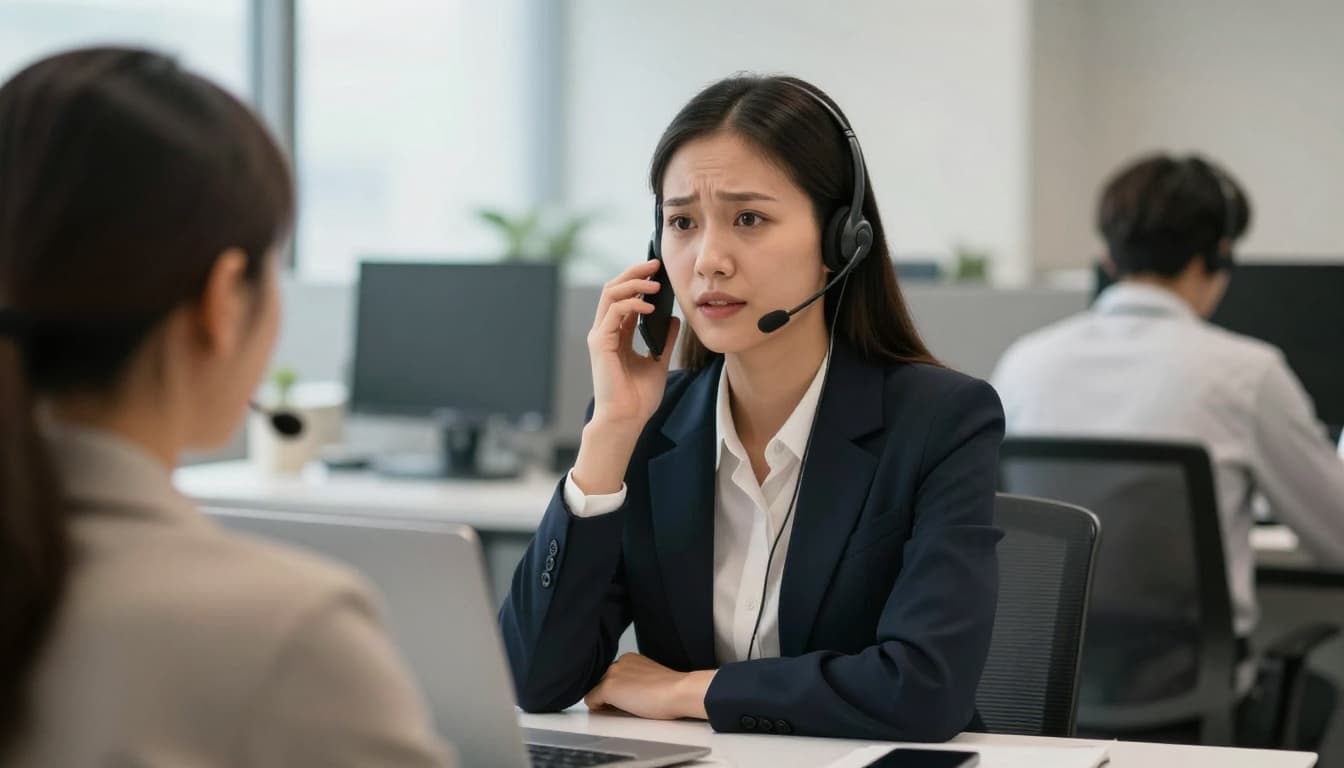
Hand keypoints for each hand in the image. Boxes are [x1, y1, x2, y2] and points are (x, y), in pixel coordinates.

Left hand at [583, 653, 714, 720]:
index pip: (613, 674)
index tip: (624, 698)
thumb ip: (635, 679)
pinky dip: (598, 708)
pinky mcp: (608, 688)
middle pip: (602, 681)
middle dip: (608, 693)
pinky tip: (612, 712)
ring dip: (604, 700)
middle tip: (621, 706)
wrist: (677, 691)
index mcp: (630, 658)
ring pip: (596, 689)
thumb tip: (628, 693)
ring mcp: (612, 674)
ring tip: (620, 710)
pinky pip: (591, 700)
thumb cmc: (672, 689)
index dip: (617, 689)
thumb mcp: (649, 677)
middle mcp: (619, 662)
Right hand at [586, 260, 680, 432]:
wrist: (628, 419)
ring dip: (633, 284)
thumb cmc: (639, 397)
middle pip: (613, 288)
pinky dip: (631, 304)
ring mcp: (600, 336)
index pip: (623, 297)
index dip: (639, 280)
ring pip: (610, 294)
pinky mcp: (600, 343)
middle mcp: (605, 331)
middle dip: (634, 273)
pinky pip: (614, 312)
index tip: (658, 271)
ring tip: (654, 284)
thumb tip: (674, 319)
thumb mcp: (658, 361)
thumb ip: (664, 339)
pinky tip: (649, 307)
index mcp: (617, 334)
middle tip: (655, 264)